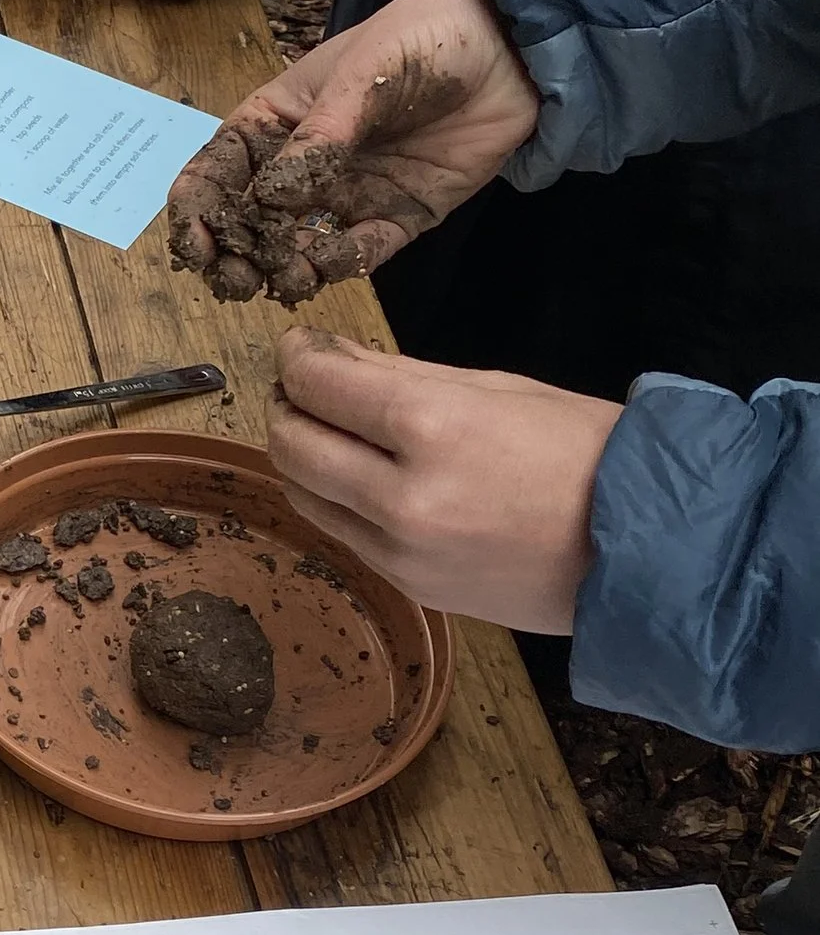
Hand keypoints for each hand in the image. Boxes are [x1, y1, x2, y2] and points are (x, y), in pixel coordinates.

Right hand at [166, 0, 542, 302]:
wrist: (514, 47)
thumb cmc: (424, 38)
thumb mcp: (361, 75)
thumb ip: (318, 139)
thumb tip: (268, 201)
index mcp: (279, 119)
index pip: (219, 168)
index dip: (197, 205)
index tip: (194, 240)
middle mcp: (303, 164)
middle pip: (249, 219)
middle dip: (233, 253)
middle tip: (234, 278)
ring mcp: (349, 193)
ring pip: (297, 247)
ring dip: (282, 269)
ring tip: (285, 279)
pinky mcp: (396, 217)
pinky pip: (358, 254)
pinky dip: (340, 266)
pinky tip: (333, 263)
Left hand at [269, 329, 618, 632]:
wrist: (646, 550)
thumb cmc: (584, 451)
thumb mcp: (496, 388)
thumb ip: (400, 374)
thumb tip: (326, 354)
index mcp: (430, 427)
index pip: (318, 385)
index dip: (297, 359)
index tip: (298, 348)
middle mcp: (403, 495)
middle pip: (293, 445)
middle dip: (287, 407)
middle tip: (304, 388)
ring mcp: (401, 551)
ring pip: (304, 495)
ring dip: (302, 457)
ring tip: (330, 432)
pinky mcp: (408, 586)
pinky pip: (342, 534)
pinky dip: (336, 500)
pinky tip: (361, 478)